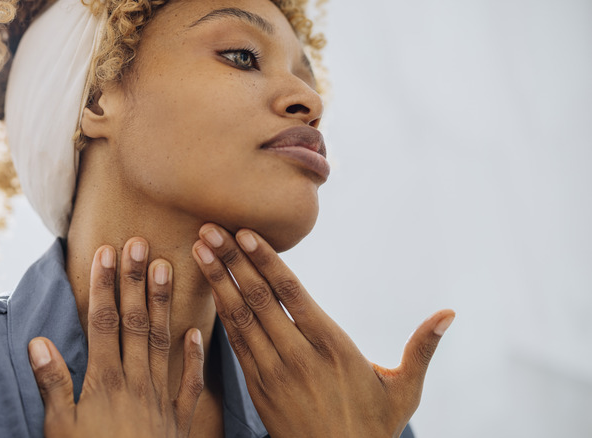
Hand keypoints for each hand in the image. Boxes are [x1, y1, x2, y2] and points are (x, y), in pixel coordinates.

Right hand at [28, 239, 204, 437]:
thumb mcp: (60, 430)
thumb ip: (52, 384)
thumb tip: (39, 341)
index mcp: (105, 382)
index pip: (104, 322)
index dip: (105, 285)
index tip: (107, 252)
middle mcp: (136, 381)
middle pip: (135, 322)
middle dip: (136, 281)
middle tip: (141, 243)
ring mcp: (161, 398)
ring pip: (163, 341)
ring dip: (164, 304)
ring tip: (167, 268)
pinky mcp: (179, 419)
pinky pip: (191, 383)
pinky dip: (195, 357)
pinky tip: (198, 331)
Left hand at [192, 224, 454, 437]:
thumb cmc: (372, 427)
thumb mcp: (404, 390)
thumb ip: (422, 348)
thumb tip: (450, 314)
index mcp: (331, 346)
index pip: (291, 293)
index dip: (265, 261)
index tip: (244, 233)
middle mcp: (297, 355)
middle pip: (259, 298)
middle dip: (231, 261)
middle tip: (209, 228)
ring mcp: (273, 372)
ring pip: (241, 318)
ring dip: (219, 281)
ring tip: (200, 250)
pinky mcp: (258, 387)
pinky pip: (236, 343)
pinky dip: (221, 314)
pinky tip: (211, 290)